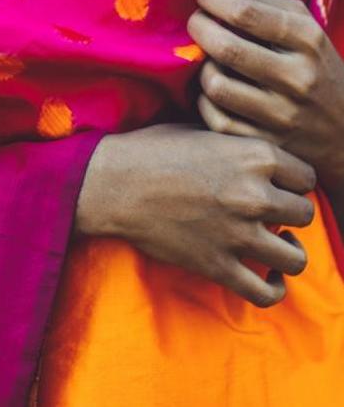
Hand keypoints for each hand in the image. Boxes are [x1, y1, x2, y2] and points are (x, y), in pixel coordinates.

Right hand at [75, 124, 315, 307]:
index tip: (280, 184)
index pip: (307, 176)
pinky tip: (268, 275)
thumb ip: (238, 143)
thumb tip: (258, 152)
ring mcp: (239, 234)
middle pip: (306, 213)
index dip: (294, 180)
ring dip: (289, 249)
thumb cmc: (153, 149)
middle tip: (273, 211)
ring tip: (277, 242)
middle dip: (292, 211)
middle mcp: (255, 194)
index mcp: (254, 155)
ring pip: (296, 256)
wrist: (115, 183)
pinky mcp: (219, 265)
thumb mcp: (202, 130)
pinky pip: (266, 292)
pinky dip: (274, 288)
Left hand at [188, 0, 343, 191]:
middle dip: (199, 27)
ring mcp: (282, 115)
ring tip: (209, 59)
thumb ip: (260, 0)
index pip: (248, 13)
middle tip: (195, 21)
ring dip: (202, 68)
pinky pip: (217, 119)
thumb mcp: (304, 28)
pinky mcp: (267, 144)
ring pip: (216, 85)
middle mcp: (297, 78)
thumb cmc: (317, 67)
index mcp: (308, 40)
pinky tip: (214, 90)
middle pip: (227, 48)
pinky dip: (206, 101)